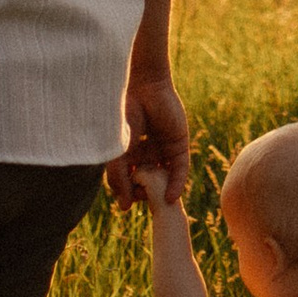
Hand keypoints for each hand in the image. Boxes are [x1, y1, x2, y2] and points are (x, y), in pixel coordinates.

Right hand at [105, 65, 191, 210]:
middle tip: (141, 199)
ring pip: (164, 177)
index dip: (128, 193)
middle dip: (145, 194)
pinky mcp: (179, 145)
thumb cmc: (125, 116)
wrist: (144, 88)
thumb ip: (119, 178)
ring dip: (160, 192)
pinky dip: (176, 184)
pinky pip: (179, 170)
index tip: (125, 204)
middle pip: (148, 182)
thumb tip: (124, 208)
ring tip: (155, 202)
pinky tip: (169, 197)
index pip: (130, 181)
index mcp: (130, 153)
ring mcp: (164, 149)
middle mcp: (147, 152)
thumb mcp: (117, 152)